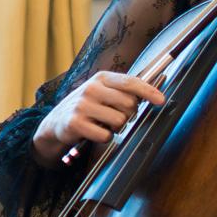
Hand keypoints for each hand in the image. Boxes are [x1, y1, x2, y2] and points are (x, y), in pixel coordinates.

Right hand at [34, 70, 167, 165]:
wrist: (56, 122)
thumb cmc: (87, 107)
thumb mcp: (103, 92)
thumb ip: (125, 91)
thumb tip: (155, 93)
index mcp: (101, 78)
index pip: (130, 82)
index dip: (148, 92)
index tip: (161, 101)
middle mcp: (91, 88)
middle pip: (129, 104)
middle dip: (129, 114)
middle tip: (117, 116)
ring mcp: (82, 106)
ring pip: (119, 121)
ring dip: (116, 128)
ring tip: (104, 124)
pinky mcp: (75, 123)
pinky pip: (105, 135)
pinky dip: (104, 137)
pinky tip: (95, 132)